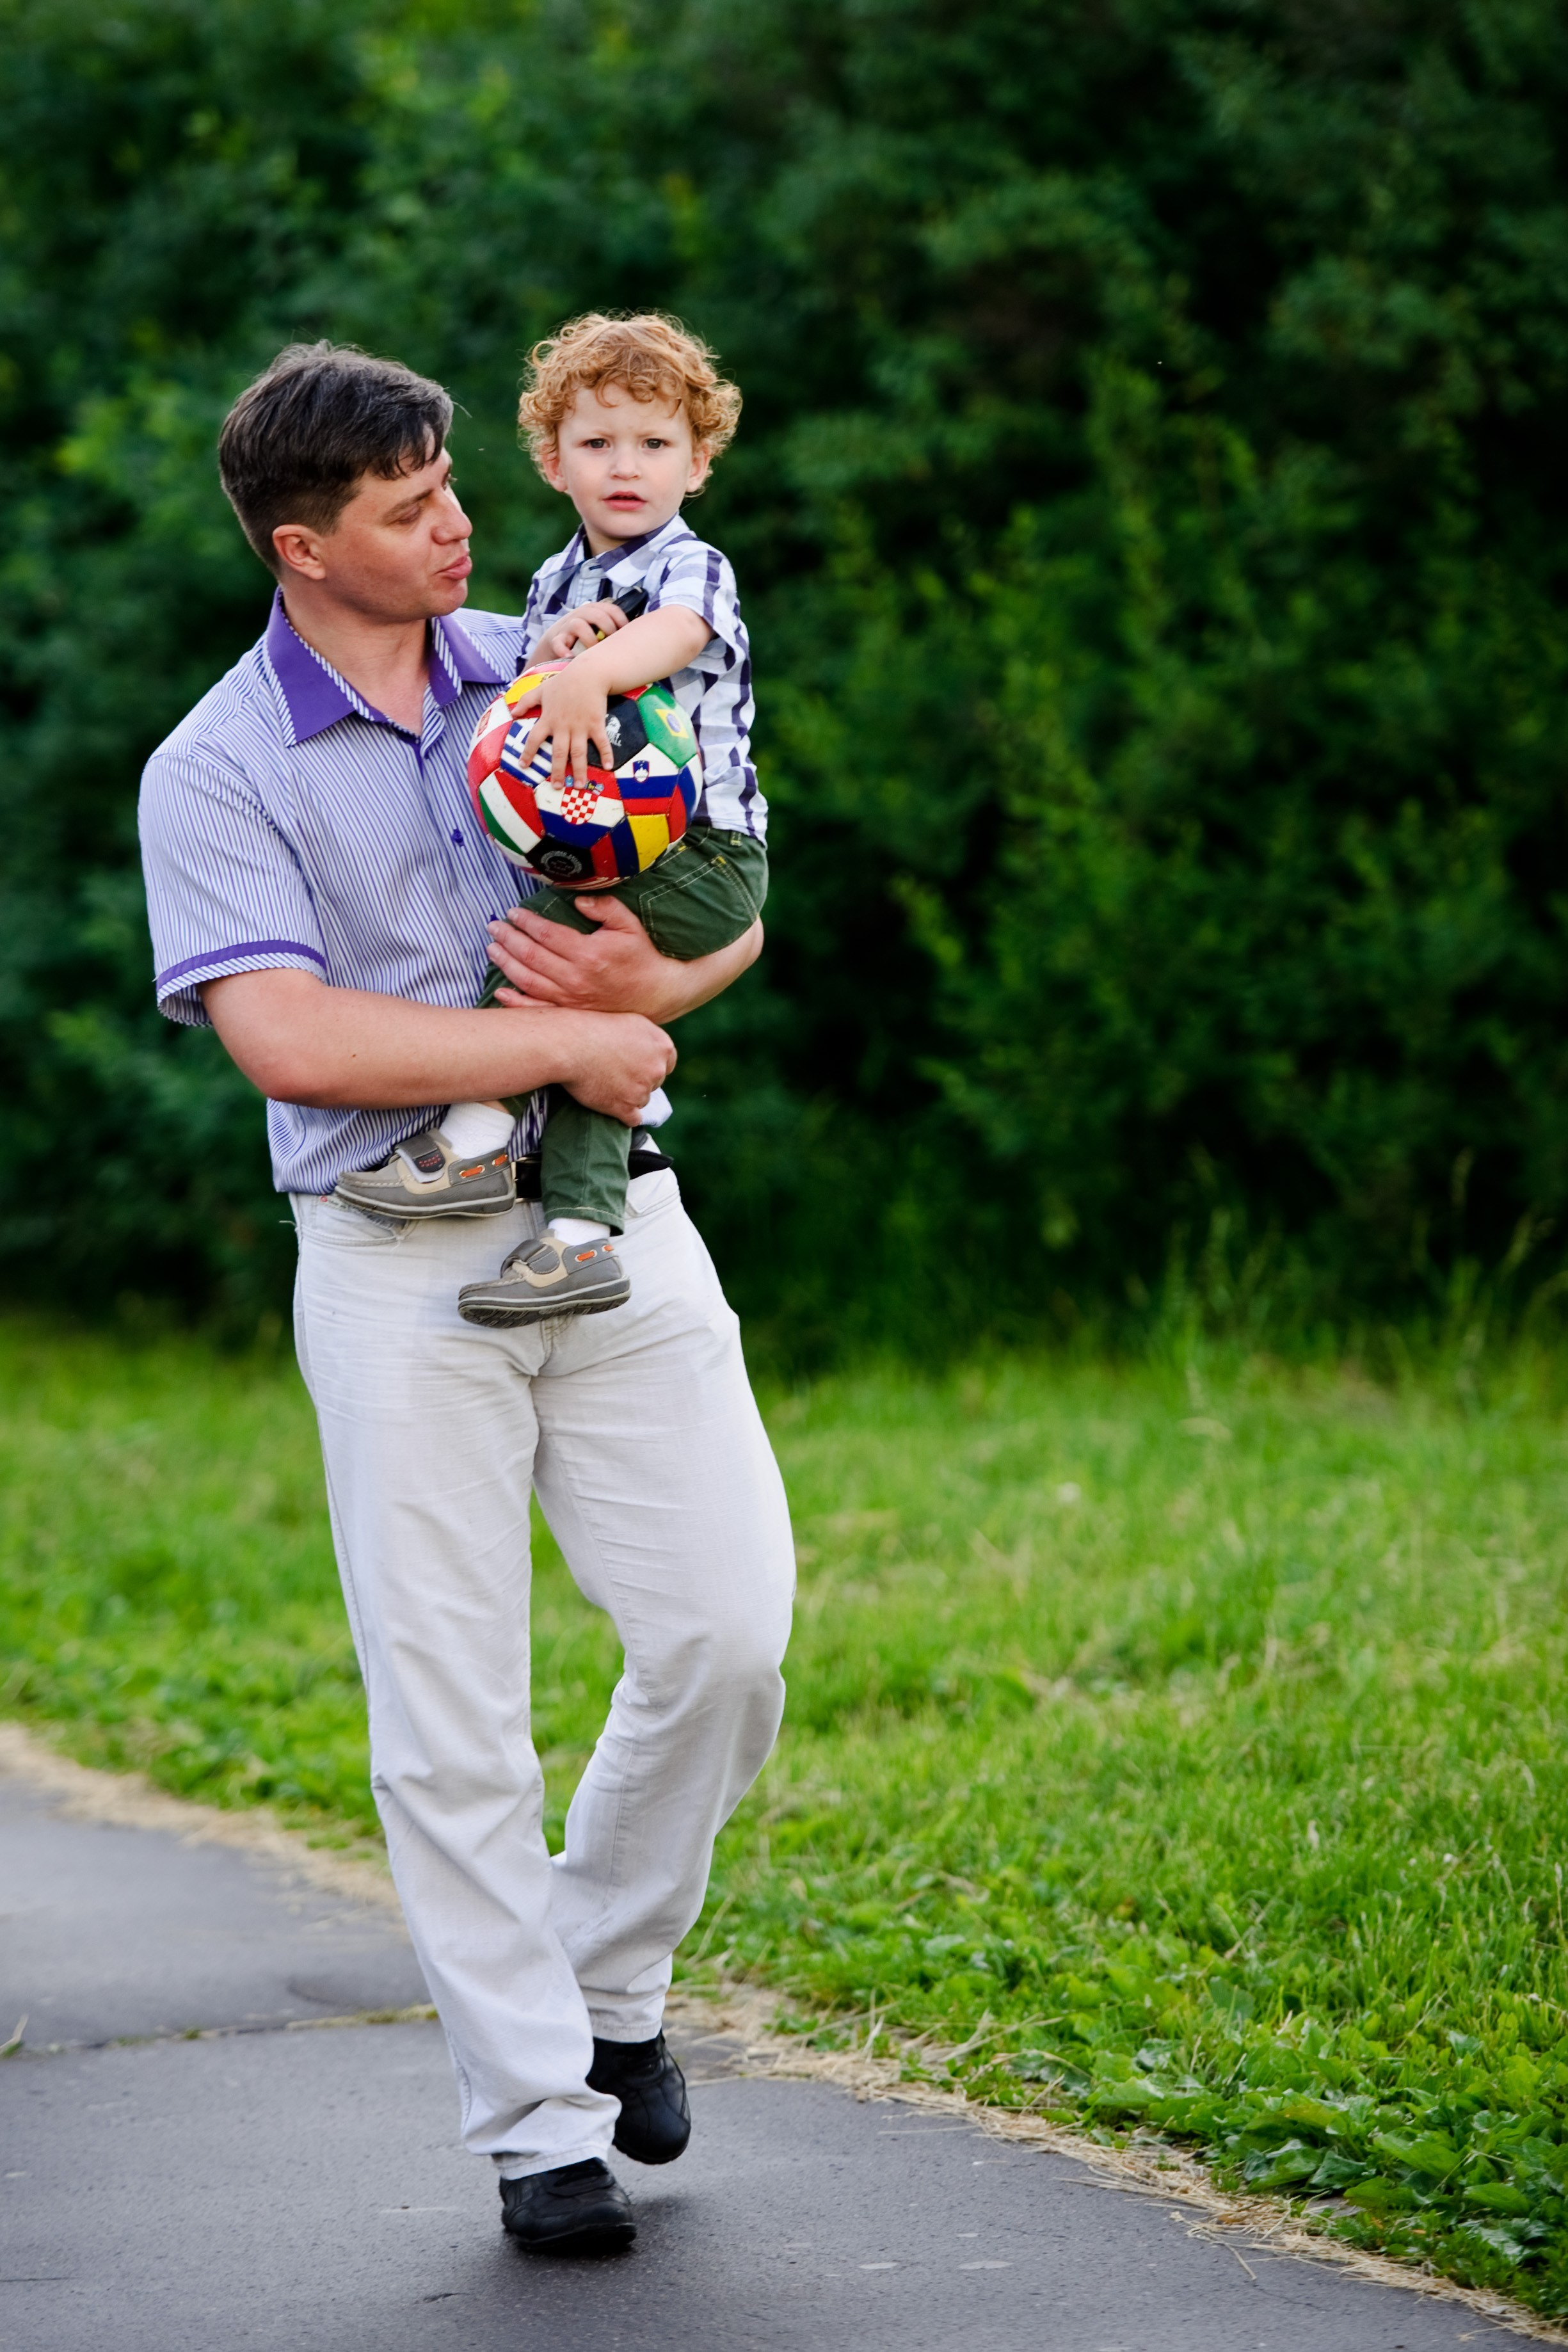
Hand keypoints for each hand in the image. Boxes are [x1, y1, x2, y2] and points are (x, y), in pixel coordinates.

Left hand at [488, 896, 765, 1023]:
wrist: (658, 992)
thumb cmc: (642, 955)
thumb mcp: (629, 925)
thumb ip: (605, 907)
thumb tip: (579, 899)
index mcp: (589, 954)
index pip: (547, 934)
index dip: (526, 922)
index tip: (512, 912)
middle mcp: (576, 978)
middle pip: (532, 957)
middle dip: (509, 940)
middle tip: (493, 926)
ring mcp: (572, 999)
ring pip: (529, 981)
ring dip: (507, 964)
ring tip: (492, 949)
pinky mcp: (572, 1012)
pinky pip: (539, 1009)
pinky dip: (516, 1002)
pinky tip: (500, 991)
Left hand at [520, 660, 611, 786]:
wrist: (587, 673)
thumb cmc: (564, 681)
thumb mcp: (541, 689)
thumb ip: (526, 701)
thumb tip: (512, 713)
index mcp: (548, 719)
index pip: (534, 739)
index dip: (528, 753)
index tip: (523, 765)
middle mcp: (563, 726)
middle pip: (557, 753)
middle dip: (556, 772)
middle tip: (556, 787)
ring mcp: (580, 727)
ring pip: (578, 753)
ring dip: (578, 770)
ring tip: (578, 786)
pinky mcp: (596, 724)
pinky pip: (601, 742)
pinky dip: (606, 754)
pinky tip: (609, 767)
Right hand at [530, 601, 627, 662]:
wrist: (555, 641)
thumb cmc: (584, 637)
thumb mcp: (598, 628)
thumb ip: (613, 629)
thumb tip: (637, 637)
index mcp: (595, 610)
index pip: (612, 609)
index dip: (621, 621)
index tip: (627, 635)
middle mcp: (581, 614)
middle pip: (597, 615)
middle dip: (607, 629)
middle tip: (611, 645)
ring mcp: (567, 626)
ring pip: (578, 625)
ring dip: (589, 639)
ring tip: (594, 652)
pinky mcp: (555, 639)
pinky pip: (558, 643)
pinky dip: (564, 650)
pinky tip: (571, 659)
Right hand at [557, 1008, 676, 1123]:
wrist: (568, 1044)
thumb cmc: (593, 1026)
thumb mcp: (630, 1020)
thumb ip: (647, 1038)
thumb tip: (654, 1051)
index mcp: (662, 1046)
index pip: (667, 1063)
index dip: (650, 1064)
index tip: (635, 1064)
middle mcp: (657, 1068)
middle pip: (655, 1082)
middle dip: (639, 1080)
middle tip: (615, 1072)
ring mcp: (642, 1090)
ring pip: (642, 1099)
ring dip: (628, 1096)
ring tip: (604, 1082)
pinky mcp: (625, 1107)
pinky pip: (632, 1119)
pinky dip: (623, 1115)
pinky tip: (611, 1105)